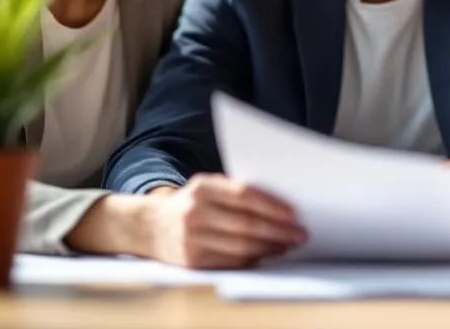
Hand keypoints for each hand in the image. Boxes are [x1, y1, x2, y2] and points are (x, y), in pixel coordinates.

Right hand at [141, 174, 307, 268]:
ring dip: (270, 247)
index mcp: (202, 187)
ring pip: (241, 246)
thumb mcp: (207, 188)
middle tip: (300, 234)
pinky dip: (252, 259)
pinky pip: (230, 261)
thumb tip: (280, 207)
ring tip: (287, 245)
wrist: (150, 226)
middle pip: (246, 224)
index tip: (293, 213)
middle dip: (278, 231)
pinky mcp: (191, 260)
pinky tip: (266, 254)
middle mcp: (194, 212)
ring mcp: (191, 238)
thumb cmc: (191, 204)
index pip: (244, 195)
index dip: (272, 205)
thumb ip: (236, 192)